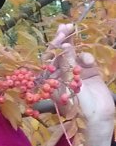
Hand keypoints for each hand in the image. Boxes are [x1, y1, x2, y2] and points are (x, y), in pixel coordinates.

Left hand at [47, 24, 114, 145]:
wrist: (96, 120)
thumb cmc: (77, 107)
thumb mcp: (68, 84)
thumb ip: (66, 65)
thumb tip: (63, 45)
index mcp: (50, 80)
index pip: (48, 59)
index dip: (52, 46)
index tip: (58, 34)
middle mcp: (61, 76)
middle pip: (59, 54)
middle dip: (62, 39)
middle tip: (66, 25)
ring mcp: (75, 74)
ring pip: (73, 55)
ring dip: (73, 44)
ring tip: (73, 32)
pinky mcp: (89, 74)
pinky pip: (85, 61)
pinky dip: (86, 58)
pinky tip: (88, 61)